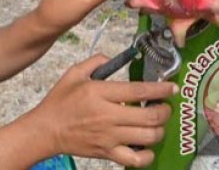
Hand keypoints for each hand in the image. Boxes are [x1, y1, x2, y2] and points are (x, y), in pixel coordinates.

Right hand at [30, 55, 175, 167]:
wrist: (47, 129)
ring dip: (159, 130)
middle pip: (150, 116)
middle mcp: (108, 116)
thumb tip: (113, 57)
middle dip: (165, 111)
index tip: (171, 88)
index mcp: (100, 93)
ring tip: (157, 124)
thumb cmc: (60, 101)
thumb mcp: (73, 73)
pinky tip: (146, 146)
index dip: (160, 90)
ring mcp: (109, 137)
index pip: (138, 90)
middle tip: (165, 107)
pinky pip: (136, 159)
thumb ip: (95, 61)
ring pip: (148, 137)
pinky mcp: (107, 153)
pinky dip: (147, 155)